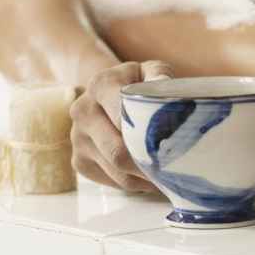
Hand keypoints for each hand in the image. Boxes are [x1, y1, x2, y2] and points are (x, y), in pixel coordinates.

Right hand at [70, 60, 172, 191]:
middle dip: (149, 164)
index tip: (175, 147)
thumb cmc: (137, 83)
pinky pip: (111, 181)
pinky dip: (135, 183)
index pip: (123, 117)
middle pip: (118, 152)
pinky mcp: (79, 161)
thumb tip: (168, 90)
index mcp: (101, 85)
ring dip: (145, 178)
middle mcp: (83, 111)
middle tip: (176, 171)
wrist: (107, 91)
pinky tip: (150, 176)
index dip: (148, 136)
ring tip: (169, 177)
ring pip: (117, 171)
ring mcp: (78, 138)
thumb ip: (160, 76)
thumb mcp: (150, 71)